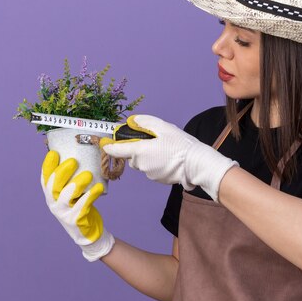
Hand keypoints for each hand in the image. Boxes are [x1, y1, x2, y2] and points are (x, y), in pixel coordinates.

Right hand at [41, 151, 114, 261]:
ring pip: (65, 197)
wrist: (89, 234)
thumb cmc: (81, 209)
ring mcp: (64, 214)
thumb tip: (80, 156)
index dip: (47, 166)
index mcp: (52, 196)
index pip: (45, 180)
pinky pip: (82, 206)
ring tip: (87, 175)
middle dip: (62, 172)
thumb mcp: (73, 195)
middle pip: (53, 187)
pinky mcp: (75, 220)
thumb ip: (72, 180)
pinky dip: (90, 196)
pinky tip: (98, 188)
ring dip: (76, 184)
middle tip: (73, 161)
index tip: (54, 153)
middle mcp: (54, 205)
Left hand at [99, 114, 237, 201]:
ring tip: (165, 149)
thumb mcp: (164, 127)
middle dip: (137, 149)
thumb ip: (145, 122)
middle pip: (132, 156)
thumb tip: (132, 121)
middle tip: (152, 140)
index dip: (109, 146)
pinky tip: (169, 158)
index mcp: (140, 151)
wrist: (196, 164)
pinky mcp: (158, 179)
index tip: (104, 143)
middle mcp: (142, 165)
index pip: (117, 150)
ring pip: (142, 163)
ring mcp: (150, 174)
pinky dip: (156, 163)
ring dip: (148, 156)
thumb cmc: (181, 145)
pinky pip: (152, 169)